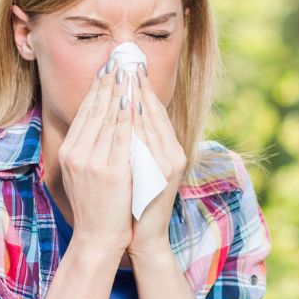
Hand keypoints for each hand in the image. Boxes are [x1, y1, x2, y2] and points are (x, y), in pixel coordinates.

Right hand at [55, 60, 137, 254]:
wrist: (97, 239)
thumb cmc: (95, 207)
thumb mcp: (82, 174)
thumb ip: (87, 149)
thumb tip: (97, 122)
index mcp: (69, 152)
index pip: (85, 112)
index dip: (97, 88)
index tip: (109, 68)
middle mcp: (76, 153)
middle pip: (95, 109)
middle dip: (109, 82)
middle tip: (121, 59)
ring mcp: (92, 162)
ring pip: (108, 118)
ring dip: (120, 92)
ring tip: (130, 72)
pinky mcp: (111, 172)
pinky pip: (121, 137)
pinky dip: (128, 117)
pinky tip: (135, 101)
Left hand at [128, 79, 184, 264]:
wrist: (143, 236)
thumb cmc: (137, 202)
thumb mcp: (139, 168)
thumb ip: (137, 144)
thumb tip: (124, 115)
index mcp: (169, 150)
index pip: (154, 111)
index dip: (142, 88)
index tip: (129, 66)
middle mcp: (174, 153)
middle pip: (155, 112)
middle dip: (139, 86)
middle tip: (126, 61)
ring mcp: (171, 163)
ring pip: (154, 123)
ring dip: (139, 97)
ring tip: (126, 75)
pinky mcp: (166, 174)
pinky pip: (150, 142)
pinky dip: (139, 123)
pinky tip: (129, 106)